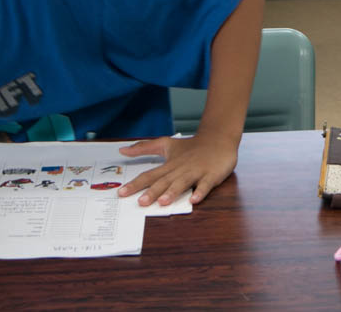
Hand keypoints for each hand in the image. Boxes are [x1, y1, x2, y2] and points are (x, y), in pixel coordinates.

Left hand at [116, 133, 238, 205]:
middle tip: (141, 202)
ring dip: (173, 192)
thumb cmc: (191, 146)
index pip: (150, 175)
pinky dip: (200, 191)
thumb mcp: (166, 144)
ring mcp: (196, 172)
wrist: (218, 138)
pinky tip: (195, 199)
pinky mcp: (211, 175)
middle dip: (153, 191)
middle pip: (165, 181)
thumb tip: (122, 151)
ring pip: (183, 183)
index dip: (136, 184)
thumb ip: (144, 147)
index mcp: (170, 165)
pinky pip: (206, 184)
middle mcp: (181, 169)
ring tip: (163, 201)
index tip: (122, 193)